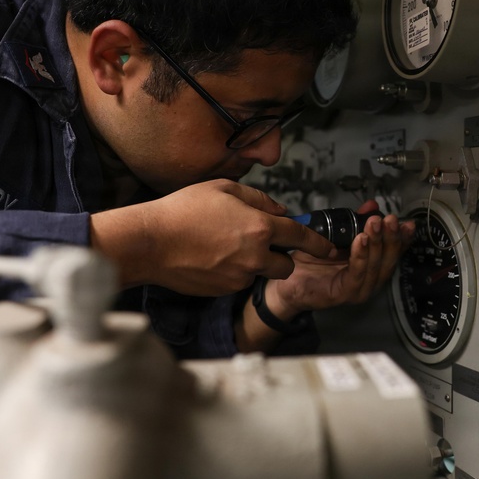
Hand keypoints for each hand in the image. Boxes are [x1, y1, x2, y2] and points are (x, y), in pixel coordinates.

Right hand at [90, 179, 335, 294]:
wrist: (150, 243)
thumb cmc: (183, 210)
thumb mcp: (224, 188)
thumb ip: (258, 199)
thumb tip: (279, 210)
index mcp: (260, 227)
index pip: (301, 236)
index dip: (318, 242)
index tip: (328, 246)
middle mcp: (255, 255)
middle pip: (287, 265)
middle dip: (282, 257)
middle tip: (262, 244)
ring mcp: (240, 276)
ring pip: (261, 274)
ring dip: (256, 264)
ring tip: (228, 248)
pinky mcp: (224, 290)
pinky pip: (240, 281)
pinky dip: (234, 272)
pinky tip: (212, 258)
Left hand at [263, 200, 414, 319]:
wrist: (286, 279)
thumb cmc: (312, 259)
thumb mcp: (337, 235)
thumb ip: (355, 222)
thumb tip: (372, 205)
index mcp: (372, 264)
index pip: (394, 251)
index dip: (403, 237)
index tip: (406, 222)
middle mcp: (371, 278)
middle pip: (388, 259)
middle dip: (391, 237)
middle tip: (389, 219)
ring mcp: (360, 289)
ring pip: (375, 267)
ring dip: (377, 243)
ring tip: (374, 224)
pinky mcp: (345, 294)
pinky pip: (356, 275)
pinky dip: (360, 257)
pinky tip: (361, 240)